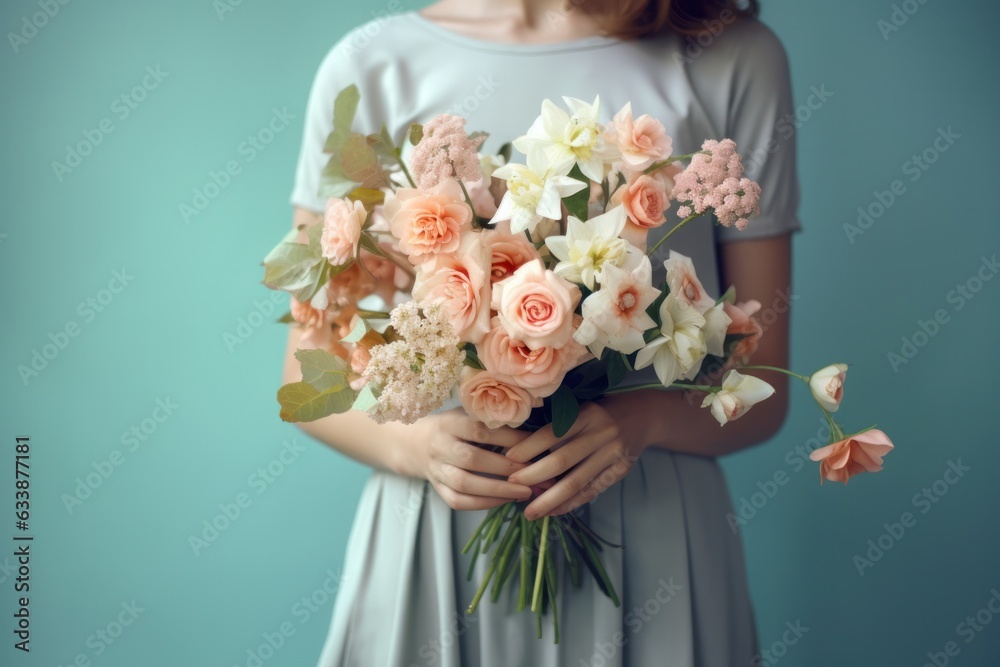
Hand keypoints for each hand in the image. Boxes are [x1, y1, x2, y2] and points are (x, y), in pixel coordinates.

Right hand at [411, 408, 533, 510]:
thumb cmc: (454, 426)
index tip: (533, 444)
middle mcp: (440, 446)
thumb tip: (532, 430)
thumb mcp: (468, 413)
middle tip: (533, 472)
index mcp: (450, 422)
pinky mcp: (437, 488)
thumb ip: (492, 420)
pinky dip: (483, 504)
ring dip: (497, 490)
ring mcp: (436, 469)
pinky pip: (458, 501)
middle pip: (471, 459)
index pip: (479, 430)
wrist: (416, 443)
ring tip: (525, 492)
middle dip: (505, 468)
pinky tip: (505, 500)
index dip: (507, 438)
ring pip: (464, 484)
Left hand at [504, 400, 646, 519]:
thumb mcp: (582, 409)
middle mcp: (601, 433)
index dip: (529, 447)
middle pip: (562, 460)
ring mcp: (613, 454)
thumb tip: (523, 454)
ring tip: (529, 512)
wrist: (644, 416)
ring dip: (550, 499)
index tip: (508, 459)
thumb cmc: (601, 412)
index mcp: (586, 414)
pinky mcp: (619, 471)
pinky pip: (591, 491)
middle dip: (534, 476)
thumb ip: (559, 428)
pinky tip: (553, 511)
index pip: (553, 432)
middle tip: (513, 486)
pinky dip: (570, 503)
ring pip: (576, 481)